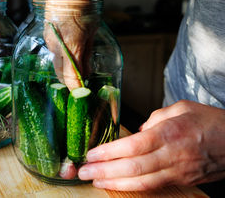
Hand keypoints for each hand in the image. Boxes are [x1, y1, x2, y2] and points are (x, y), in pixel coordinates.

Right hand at [43, 14, 95, 89]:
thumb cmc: (83, 1)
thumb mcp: (93, 28)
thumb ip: (88, 51)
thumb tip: (87, 70)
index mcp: (71, 46)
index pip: (71, 78)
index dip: (77, 89)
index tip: (83, 94)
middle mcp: (56, 47)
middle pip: (61, 74)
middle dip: (71, 80)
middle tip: (83, 81)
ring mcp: (49, 40)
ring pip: (57, 62)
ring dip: (66, 67)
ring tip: (80, 63)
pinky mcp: (46, 34)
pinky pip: (54, 51)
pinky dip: (62, 55)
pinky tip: (71, 49)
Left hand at [78, 100, 224, 190]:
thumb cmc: (211, 122)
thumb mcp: (182, 108)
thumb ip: (155, 118)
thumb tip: (138, 131)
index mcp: (171, 133)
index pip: (134, 146)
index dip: (110, 152)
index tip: (91, 154)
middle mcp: (173, 155)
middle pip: (133, 167)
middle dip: (105, 171)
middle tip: (83, 171)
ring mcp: (178, 171)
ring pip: (142, 182)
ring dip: (114, 183)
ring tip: (95, 180)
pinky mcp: (181, 180)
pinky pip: (153, 186)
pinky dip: (132, 187)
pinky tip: (116, 184)